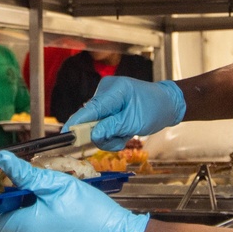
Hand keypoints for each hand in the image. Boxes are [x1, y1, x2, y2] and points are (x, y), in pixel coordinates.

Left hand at [0, 150, 148, 231]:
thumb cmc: (91, 215)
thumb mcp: (57, 186)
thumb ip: (26, 174)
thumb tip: (1, 160)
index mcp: (21, 227)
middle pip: (4, 218)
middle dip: (6, 200)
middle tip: (11, 179)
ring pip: (21, 226)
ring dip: (25, 209)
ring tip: (41, 192)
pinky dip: (37, 220)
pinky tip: (54, 208)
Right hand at [64, 77, 185, 150]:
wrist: (167, 104)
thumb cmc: (155, 109)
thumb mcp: (135, 122)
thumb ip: (112, 128)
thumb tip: (93, 135)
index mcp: (115, 90)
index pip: (92, 108)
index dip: (77, 122)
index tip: (66, 134)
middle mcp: (106, 91)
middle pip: (91, 118)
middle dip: (102, 134)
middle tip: (118, 141)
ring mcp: (106, 98)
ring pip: (96, 124)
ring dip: (109, 136)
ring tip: (125, 136)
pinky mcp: (108, 106)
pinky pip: (102, 123)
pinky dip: (111, 132)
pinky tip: (124, 132)